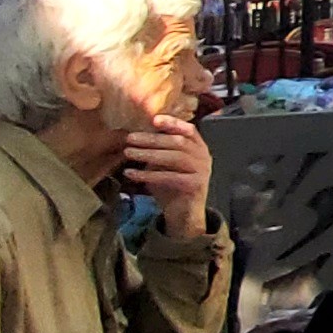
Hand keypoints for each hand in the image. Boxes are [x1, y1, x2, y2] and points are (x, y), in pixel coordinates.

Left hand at [120, 113, 213, 235]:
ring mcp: (201, 171)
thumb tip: (136, 136)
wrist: (184, 214)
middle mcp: (203, 156)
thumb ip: (159, 150)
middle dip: (152, 139)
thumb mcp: (166, 164)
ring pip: (174, 157)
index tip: (154, 119)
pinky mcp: (194, 185)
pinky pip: (169, 177)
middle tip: (130, 138)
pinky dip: (148, 174)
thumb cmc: (172, 186)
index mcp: (198, 147)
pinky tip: (131, 173)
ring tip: (128, 153)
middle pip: (178, 142)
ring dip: (149, 154)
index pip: (188, 129)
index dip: (172, 122)